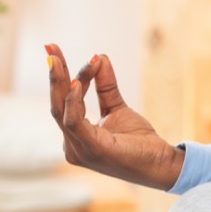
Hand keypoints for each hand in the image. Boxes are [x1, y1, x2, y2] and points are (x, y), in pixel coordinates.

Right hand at [46, 43, 184, 189]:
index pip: (66, 101)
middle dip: (53, 75)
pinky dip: (73, 102)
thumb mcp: (118, 107)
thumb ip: (106, 86)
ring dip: (60, 82)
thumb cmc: (139, 142)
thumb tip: (99, 56)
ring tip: (57, 58)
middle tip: (49, 47)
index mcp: (76, 136)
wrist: (161, 164)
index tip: (65, 51)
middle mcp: (72, 145)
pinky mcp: (93, 149)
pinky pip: (75, 123)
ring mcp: (80, 149)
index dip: (65, 75)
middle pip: (57, 104)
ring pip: (62, 110)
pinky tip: (76, 83)